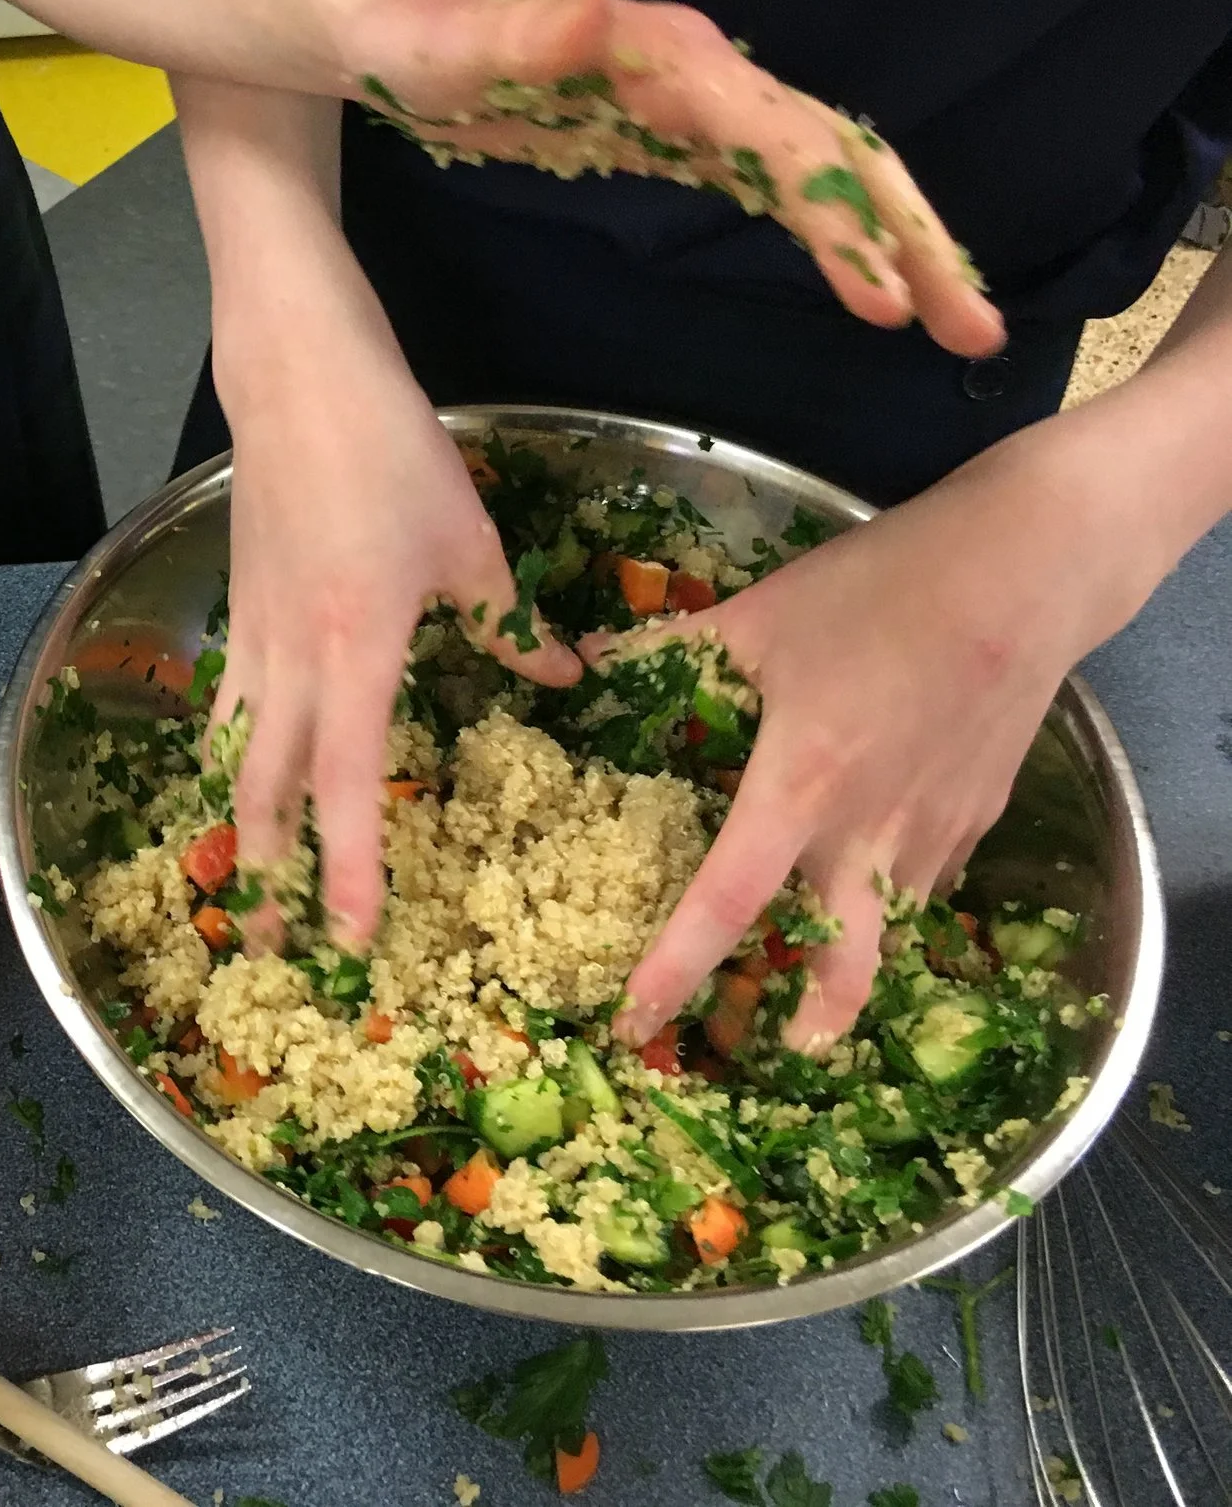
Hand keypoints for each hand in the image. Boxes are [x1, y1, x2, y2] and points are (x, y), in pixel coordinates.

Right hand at [216, 264, 582, 953]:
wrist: (296, 380)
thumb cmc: (389, 451)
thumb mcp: (468, 540)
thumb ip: (509, 623)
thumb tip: (564, 680)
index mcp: (357, 651)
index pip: (349, 784)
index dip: (350, 866)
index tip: (355, 936)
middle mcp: (293, 659)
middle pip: (267, 790)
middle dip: (270, 877)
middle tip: (273, 949)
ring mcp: (255, 635)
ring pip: (237, 753)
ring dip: (240, 826)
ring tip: (245, 884)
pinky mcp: (240, 608)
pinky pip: (231, 704)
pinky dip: (234, 754)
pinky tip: (244, 774)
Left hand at [335, 0, 1004, 360]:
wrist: (375, 15)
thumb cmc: (406, 29)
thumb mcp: (449, 40)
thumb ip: (528, 36)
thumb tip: (609, 25)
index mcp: (660, 56)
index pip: (782, 138)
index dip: (839, 215)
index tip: (881, 296)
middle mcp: (692, 73)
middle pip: (830, 152)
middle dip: (906, 236)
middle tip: (968, 328)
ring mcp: (685, 104)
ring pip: (816, 171)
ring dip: (887, 242)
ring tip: (945, 323)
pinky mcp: (665, 135)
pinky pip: (771, 184)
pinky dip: (828, 230)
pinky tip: (865, 283)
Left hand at [609, 418, 1157, 1052]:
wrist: (1026, 570)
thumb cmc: (881, 587)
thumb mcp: (758, 614)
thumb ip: (670, 653)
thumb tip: (591, 667)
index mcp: (802, 786)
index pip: (727, 900)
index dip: (676, 966)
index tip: (637, 1017)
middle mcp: (872, 829)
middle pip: (845, 959)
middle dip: (813, 1018)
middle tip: (778, 1048)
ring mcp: (937, 827)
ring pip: (892, 921)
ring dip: (858, 954)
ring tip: (821, 972)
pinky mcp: (981, 811)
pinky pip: (931, 875)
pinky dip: (898, 890)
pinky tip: (876, 873)